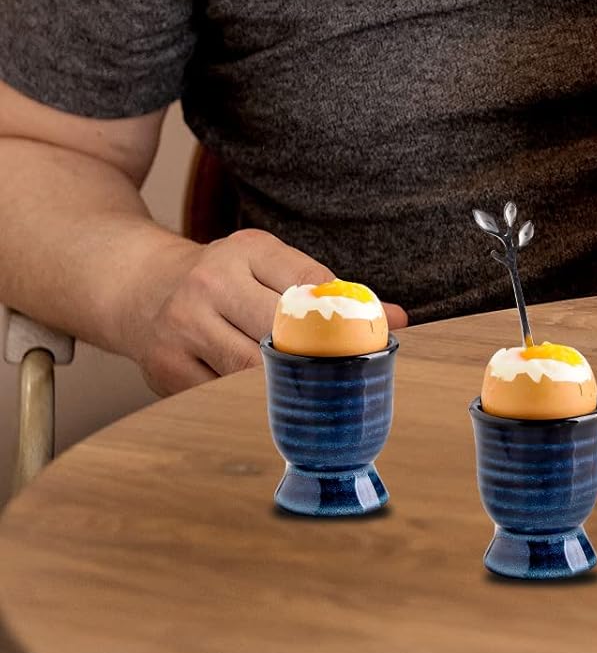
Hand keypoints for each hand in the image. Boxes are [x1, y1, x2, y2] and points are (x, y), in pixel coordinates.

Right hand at [116, 229, 408, 395]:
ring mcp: (183, 328)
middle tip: (349, 374)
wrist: (140, 286)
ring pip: (251, 370)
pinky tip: (269, 402)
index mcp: (248, 250)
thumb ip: (331, 289)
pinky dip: (247, 402)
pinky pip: (219, 396)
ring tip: (315, 393)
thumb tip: (400, 318)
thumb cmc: (225, 276)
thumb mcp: (271, 263)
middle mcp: (211, 284)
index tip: (377, 338)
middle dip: (320, 356)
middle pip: (281, 331)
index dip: (348, 316)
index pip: (311, 284)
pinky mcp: (166, 370)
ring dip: (286, 384)